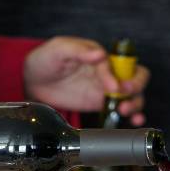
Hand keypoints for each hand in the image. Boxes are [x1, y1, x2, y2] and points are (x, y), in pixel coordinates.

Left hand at [23, 37, 149, 124]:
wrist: (33, 81)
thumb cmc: (47, 59)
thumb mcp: (58, 49)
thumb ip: (78, 50)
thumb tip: (99, 53)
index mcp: (100, 56)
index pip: (119, 64)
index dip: (118, 75)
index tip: (113, 87)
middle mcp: (107, 72)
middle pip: (136, 76)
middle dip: (136, 86)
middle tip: (124, 95)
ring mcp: (105, 89)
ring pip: (134, 94)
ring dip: (135, 102)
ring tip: (125, 110)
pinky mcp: (100, 104)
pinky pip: (121, 110)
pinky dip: (132, 116)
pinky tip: (134, 121)